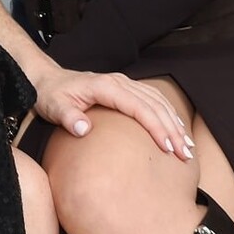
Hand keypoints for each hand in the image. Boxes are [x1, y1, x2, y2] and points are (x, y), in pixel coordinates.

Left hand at [31, 64, 195, 159]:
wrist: (47, 79)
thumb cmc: (51, 94)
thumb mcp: (53, 106)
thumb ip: (68, 117)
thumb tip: (83, 128)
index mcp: (106, 87)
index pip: (139, 107)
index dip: (156, 127)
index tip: (167, 147)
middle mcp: (120, 83)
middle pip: (155, 105)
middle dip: (172, 130)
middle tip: (184, 154)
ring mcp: (124, 84)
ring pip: (158, 102)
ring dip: (174, 123)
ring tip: (187, 147)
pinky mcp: (125, 89)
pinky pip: (153, 100)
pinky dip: (168, 115)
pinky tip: (176, 129)